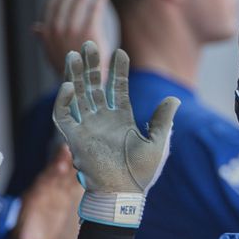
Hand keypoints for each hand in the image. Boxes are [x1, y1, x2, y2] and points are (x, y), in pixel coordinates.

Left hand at [11, 145, 82, 238]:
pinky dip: (78, 172)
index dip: (51, 175)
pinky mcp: (62, 196)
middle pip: (53, 175)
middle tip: (70, 151)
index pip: (43, 184)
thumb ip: (27, 238)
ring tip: (81, 151)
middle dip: (62, 163)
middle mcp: (43, 193)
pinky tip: (88, 163)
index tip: (60, 166)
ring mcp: (53, 193)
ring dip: (70, 163)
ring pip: (63, 175)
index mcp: (33, 201)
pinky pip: (71, 182)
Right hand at [34, 0, 110, 78]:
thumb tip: (35, 28)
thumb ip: (46, 38)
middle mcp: (57, 29)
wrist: (87, 85)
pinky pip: (95, 8)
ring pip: (81, 0)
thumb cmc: (73, 69)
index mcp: (47, 32)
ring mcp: (73, 29)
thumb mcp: (54, 53)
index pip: (54, 4)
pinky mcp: (90, 31)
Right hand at [53, 41, 179, 227]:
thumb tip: (175, 98)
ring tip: (74, 54)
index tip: (121, 52)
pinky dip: (63, 101)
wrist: (123, 195)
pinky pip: (63, 117)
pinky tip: (69, 85)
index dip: (118, 71)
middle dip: (92, 66)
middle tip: (89, 43)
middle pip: (94, 87)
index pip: (118, 89)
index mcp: (122, 120)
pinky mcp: (75, 139)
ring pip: (78, 95)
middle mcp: (103, 120)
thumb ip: (162, 120)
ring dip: (76, 75)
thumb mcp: (158, 143)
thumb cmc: (141, 174)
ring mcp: (88, 128)